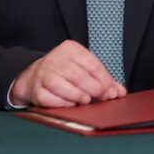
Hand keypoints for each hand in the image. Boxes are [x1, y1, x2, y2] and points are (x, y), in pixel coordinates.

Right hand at [9, 40, 126, 107]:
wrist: (34, 75)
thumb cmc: (66, 72)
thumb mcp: (84, 68)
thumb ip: (103, 79)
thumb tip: (119, 92)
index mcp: (71, 49)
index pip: (92, 64)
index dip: (104, 80)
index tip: (112, 92)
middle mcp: (55, 59)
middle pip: (77, 75)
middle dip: (93, 88)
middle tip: (102, 98)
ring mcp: (43, 74)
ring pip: (60, 85)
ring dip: (76, 95)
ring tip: (85, 101)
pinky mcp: (35, 89)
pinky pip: (48, 98)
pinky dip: (61, 103)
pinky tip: (70, 104)